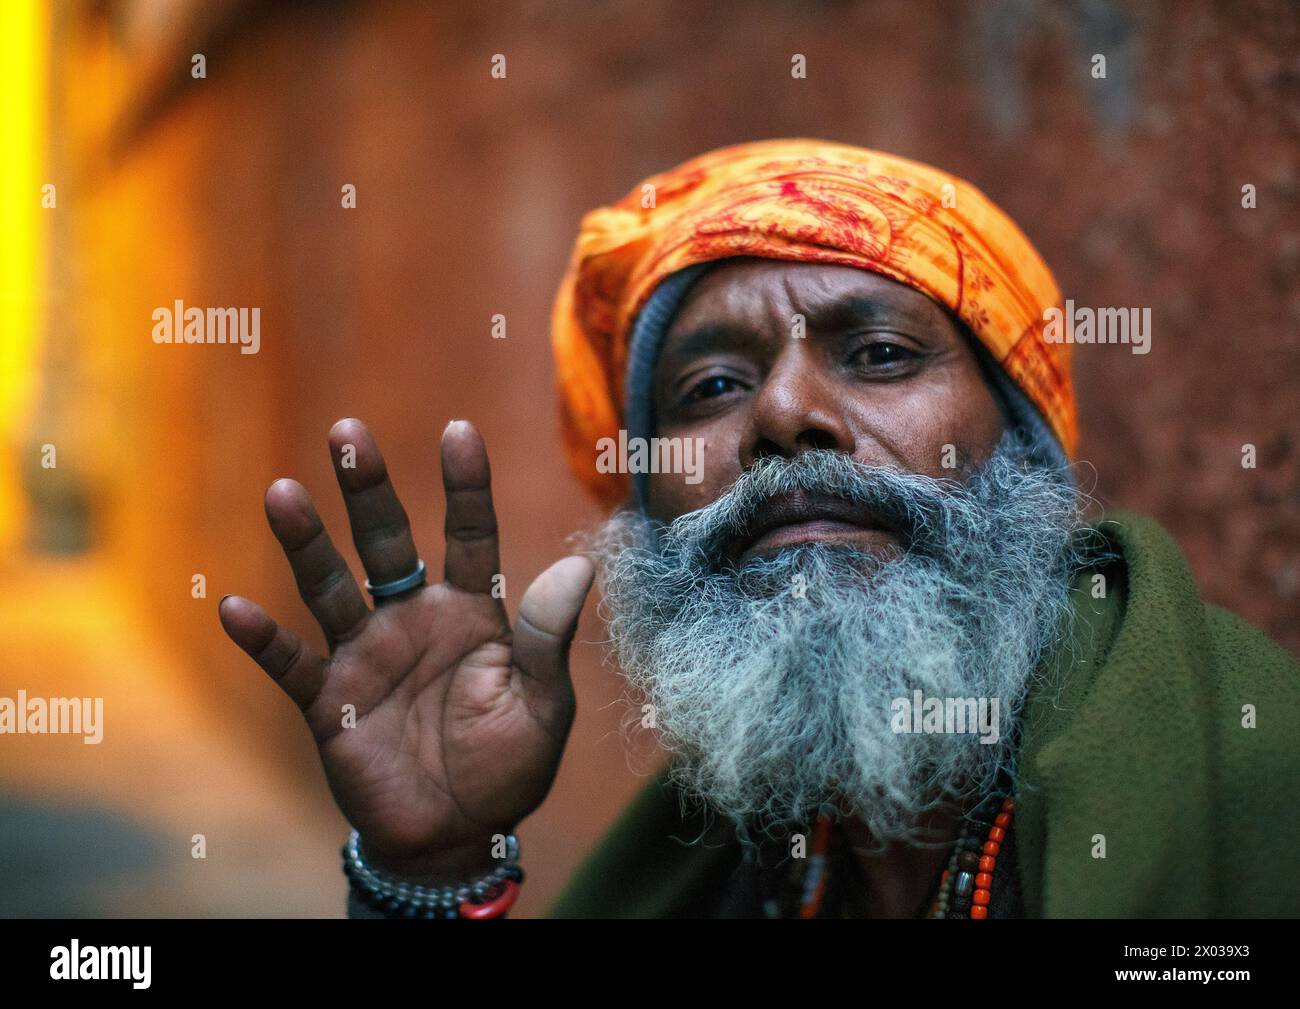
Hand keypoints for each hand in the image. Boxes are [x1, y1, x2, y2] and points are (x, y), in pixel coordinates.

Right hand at [219, 418, 593, 880]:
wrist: (457, 834)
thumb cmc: (508, 765)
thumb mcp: (541, 704)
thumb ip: (547, 637)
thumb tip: (580, 564)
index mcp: (472, 611)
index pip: (469, 534)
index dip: (465, 485)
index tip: (459, 431)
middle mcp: (414, 619)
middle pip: (386, 542)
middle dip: (368, 488)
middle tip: (347, 431)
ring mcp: (367, 654)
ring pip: (330, 587)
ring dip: (305, 543)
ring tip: (282, 492)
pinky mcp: (331, 700)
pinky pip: (292, 663)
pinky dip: (264, 639)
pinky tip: (234, 607)